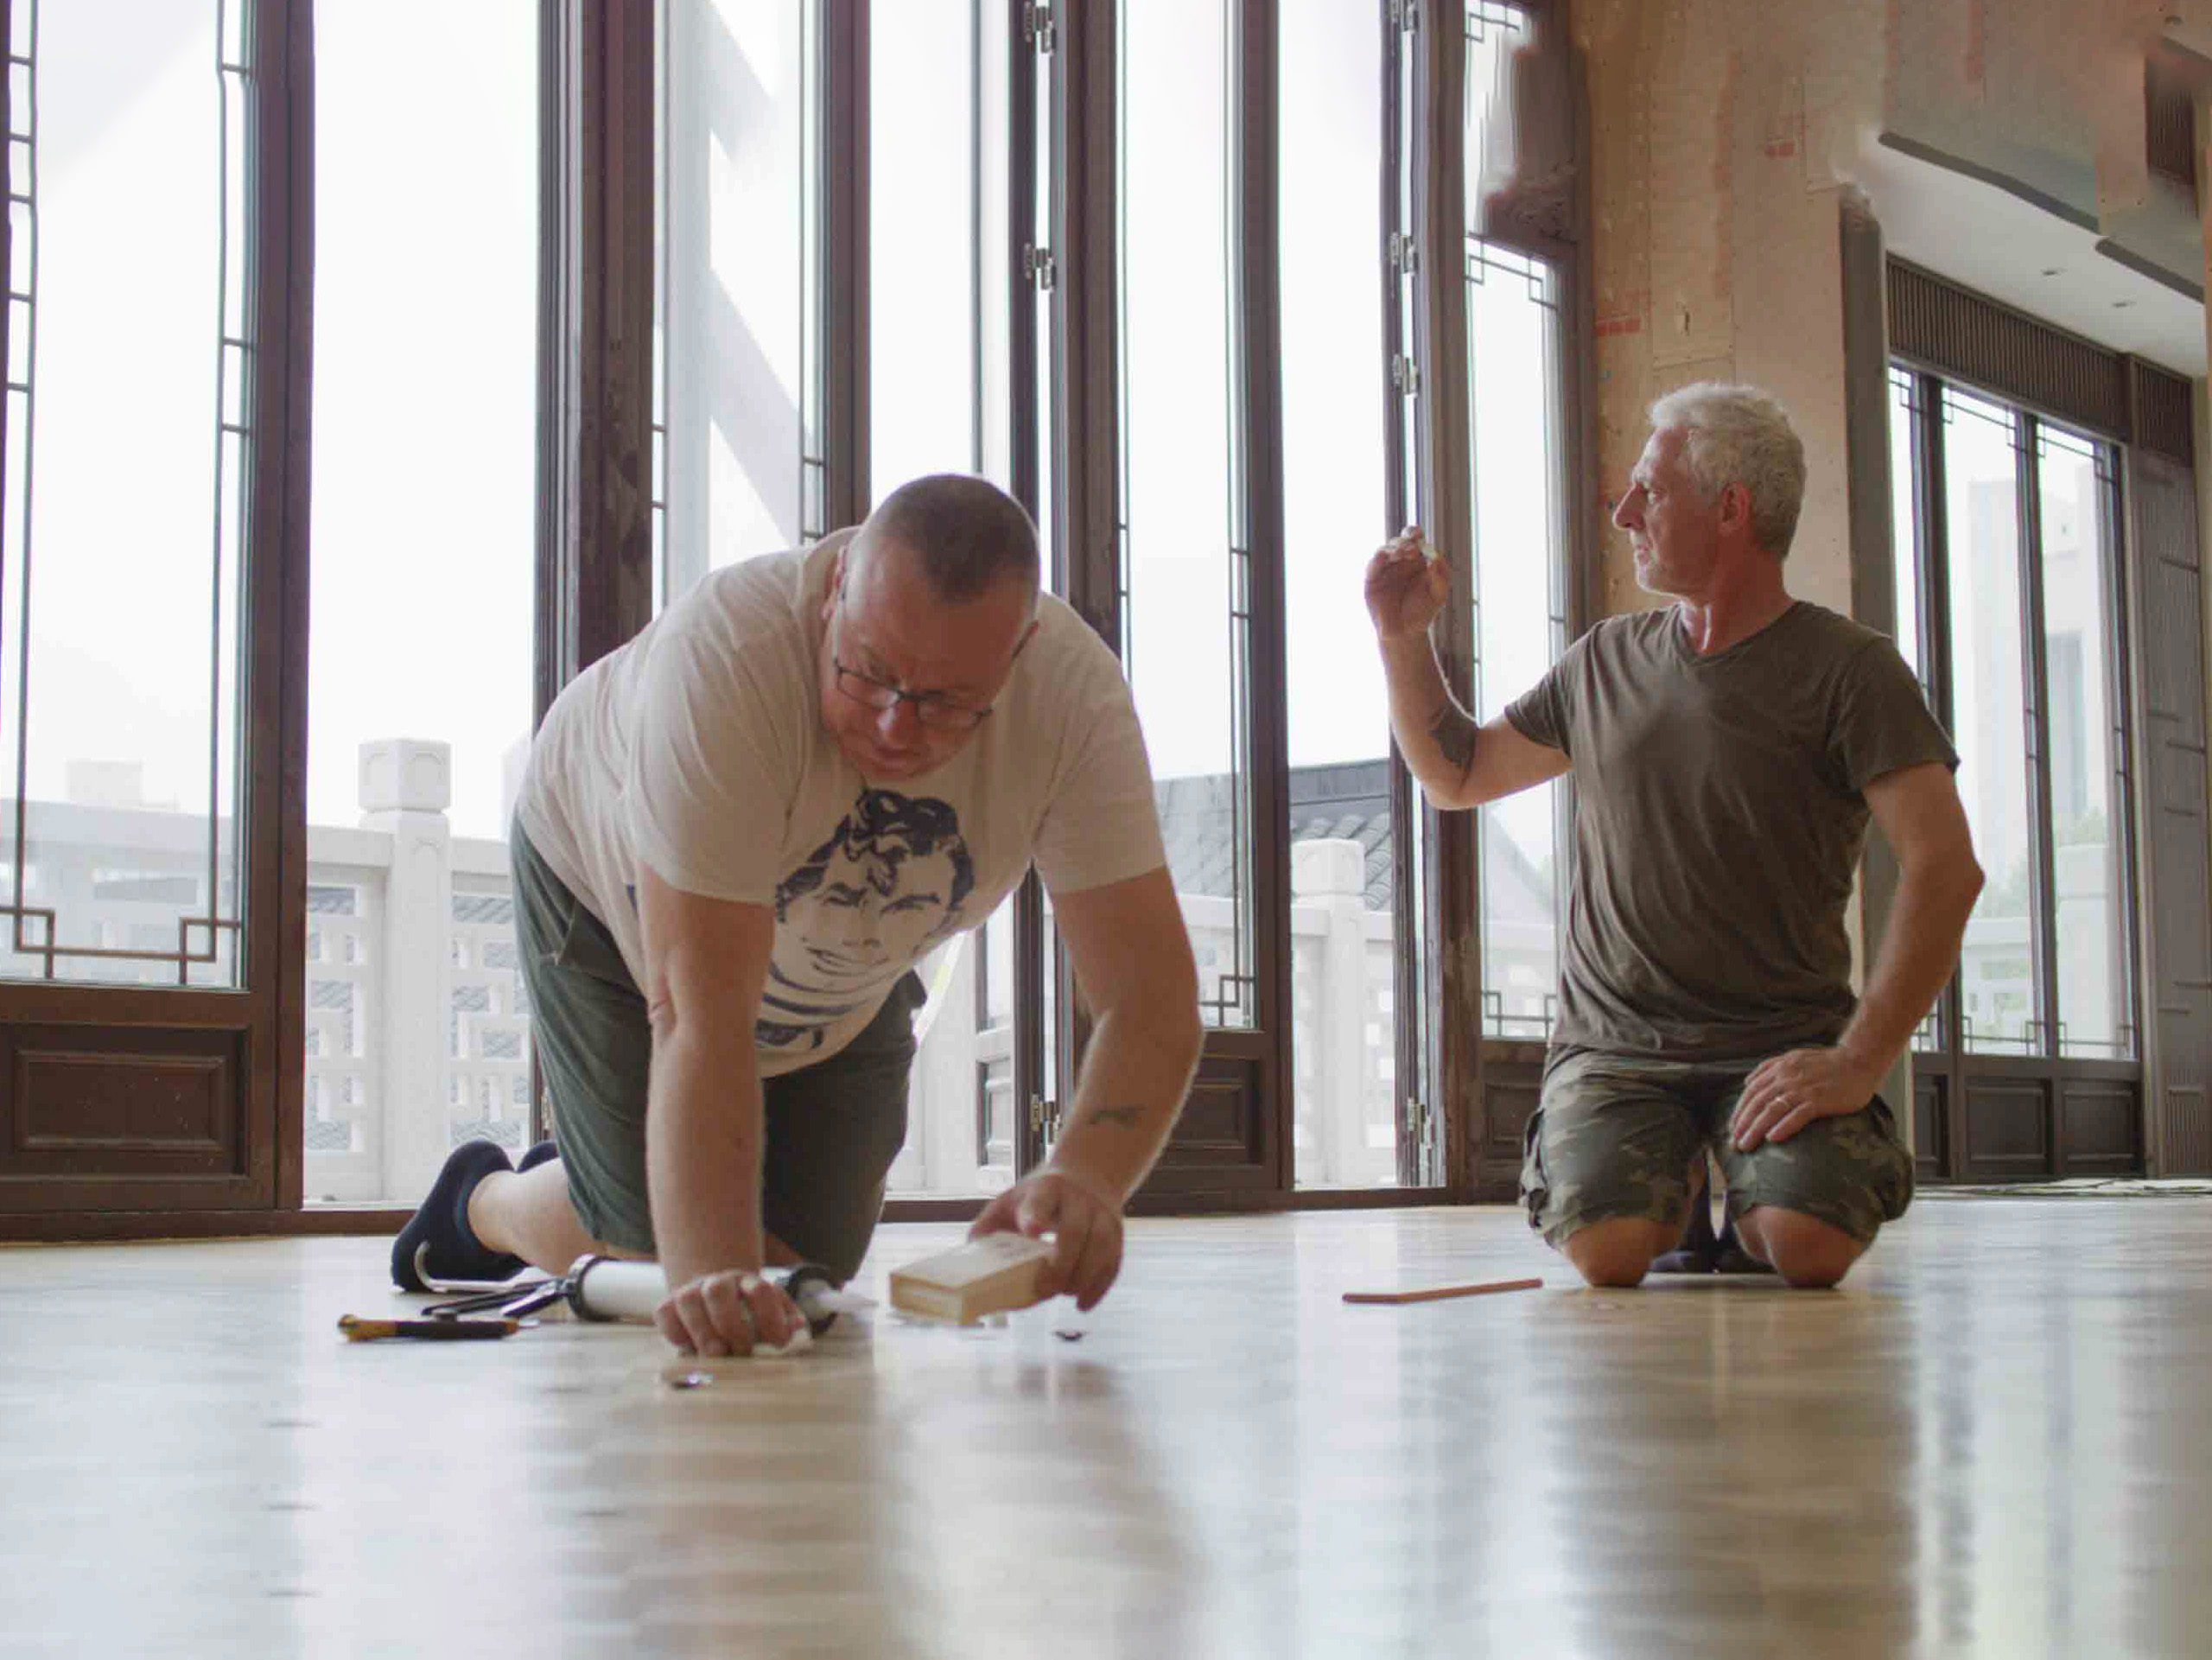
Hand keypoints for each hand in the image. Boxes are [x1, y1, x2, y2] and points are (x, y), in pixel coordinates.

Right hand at [656, 1266, 804, 1356]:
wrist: (715, 1300)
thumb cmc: (748, 1316)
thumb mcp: (771, 1314)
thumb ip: (786, 1323)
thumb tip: (797, 1331)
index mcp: (748, 1282)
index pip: (760, 1290)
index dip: (770, 1316)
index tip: (777, 1344)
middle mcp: (718, 1282)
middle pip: (718, 1290)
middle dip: (730, 1324)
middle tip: (741, 1351)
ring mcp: (691, 1291)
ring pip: (688, 1300)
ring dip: (702, 1330)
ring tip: (716, 1354)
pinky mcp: (668, 1305)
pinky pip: (664, 1313)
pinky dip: (675, 1332)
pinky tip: (689, 1348)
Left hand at [969, 1166, 1124, 1311]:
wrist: (1086, 1177)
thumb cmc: (1038, 1198)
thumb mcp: (1009, 1201)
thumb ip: (987, 1228)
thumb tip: (970, 1259)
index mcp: (1047, 1188)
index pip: (1042, 1200)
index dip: (1036, 1215)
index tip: (1029, 1231)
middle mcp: (1079, 1199)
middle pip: (1075, 1230)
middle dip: (1061, 1263)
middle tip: (1044, 1289)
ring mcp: (1102, 1216)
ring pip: (1101, 1246)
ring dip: (1083, 1277)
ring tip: (1063, 1295)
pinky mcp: (1117, 1234)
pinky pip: (1113, 1262)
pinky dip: (1099, 1287)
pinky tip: (1082, 1304)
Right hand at [1364, 525, 1450, 641]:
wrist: (1406, 631)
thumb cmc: (1423, 611)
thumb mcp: (1439, 594)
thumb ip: (1441, 576)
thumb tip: (1434, 559)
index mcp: (1416, 559)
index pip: (1413, 539)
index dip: (1413, 533)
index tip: (1418, 536)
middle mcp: (1399, 561)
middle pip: (1398, 542)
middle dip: (1405, 542)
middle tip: (1412, 551)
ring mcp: (1384, 569)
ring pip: (1384, 550)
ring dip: (1393, 549)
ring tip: (1402, 553)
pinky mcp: (1372, 580)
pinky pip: (1372, 566)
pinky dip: (1377, 560)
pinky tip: (1383, 557)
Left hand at [1730, 1047, 1885, 1150]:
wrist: (1858, 1061)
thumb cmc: (1826, 1063)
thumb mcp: (1793, 1058)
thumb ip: (1769, 1067)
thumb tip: (1747, 1082)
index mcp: (1779, 1068)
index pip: (1751, 1092)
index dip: (1739, 1111)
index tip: (1732, 1129)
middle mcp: (1786, 1077)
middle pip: (1757, 1103)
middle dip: (1742, 1124)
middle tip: (1733, 1143)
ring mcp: (1803, 1088)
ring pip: (1772, 1110)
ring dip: (1756, 1129)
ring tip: (1745, 1145)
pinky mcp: (1820, 1099)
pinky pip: (1798, 1115)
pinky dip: (1783, 1126)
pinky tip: (1772, 1138)